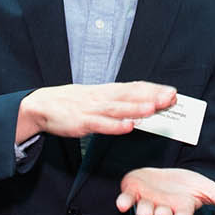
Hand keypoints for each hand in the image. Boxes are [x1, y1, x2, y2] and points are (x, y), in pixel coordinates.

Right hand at [15, 81, 175, 141]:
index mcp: (107, 91)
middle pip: (130, 95)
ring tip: (154, 108)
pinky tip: (128, 127)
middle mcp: (102, 97)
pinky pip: (100, 125)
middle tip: (172, 97)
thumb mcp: (96, 97)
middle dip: (152, 96)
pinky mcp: (82, 122)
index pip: (134, 87)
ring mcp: (92, 109)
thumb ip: (118, 101)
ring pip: (118, 108)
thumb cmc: (72, 103)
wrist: (42, 105)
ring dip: (136, 108)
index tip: (172, 92)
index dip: (154, 89)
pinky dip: (115, 126)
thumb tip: (142, 103)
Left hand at [115, 167, 214, 214]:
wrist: (166, 178)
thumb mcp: (209, 190)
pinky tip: (121, 203)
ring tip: (144, 211)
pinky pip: (126, 200)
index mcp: (182, 209)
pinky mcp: (132, 193)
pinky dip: (123, 202)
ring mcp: (147, 201)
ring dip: (143, 211)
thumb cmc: (186, 187)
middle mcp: (163, 209)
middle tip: (161, 214)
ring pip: (143, 210)